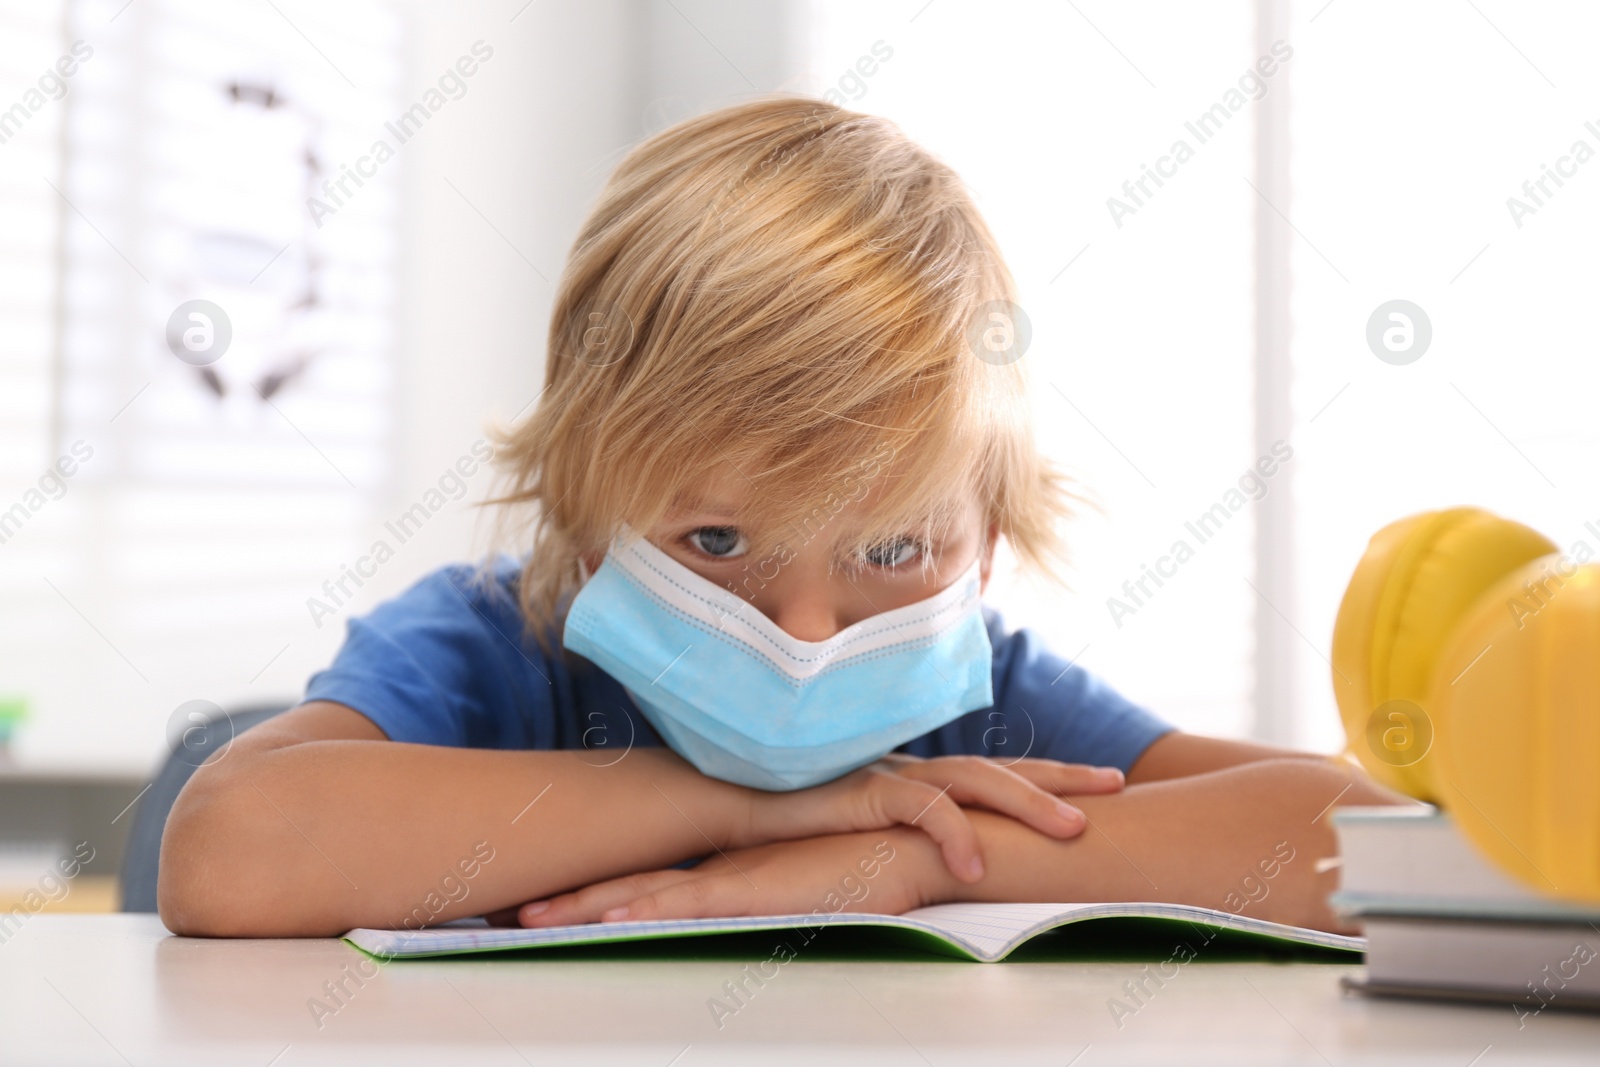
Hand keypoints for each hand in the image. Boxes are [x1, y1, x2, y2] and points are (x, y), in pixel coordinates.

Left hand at [488, 829, 950, 927]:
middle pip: (624, 884)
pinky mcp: (751, 887)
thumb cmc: (860, 867)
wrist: (905, 845)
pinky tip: (608, 915)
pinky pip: (687, 901)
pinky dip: (644, 908)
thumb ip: (760, 893)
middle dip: (565, 899)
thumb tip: (730, 910)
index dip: (589, 891)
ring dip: (584, 906)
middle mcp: (714, 867)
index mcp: (720, 869)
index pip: (642, 880)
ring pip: (640, 892)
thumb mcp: (797, 886)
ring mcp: (728, 875)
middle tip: (505, 912)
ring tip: (531, 919)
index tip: (540, 902)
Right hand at [736, 754, 1123, 882]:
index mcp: (918, 778)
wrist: (730, 808)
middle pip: (1000, 767)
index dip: (1047, 775)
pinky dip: (954, 836)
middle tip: (1114, 785)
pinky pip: (921, 811)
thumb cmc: (793, 825)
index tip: (1101, 783)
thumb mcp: (863, 833)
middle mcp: (911, 770)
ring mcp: (888, 776)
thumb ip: (905, 840)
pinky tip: (978, 869)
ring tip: (1075, 831)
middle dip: (1060, 776)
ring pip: (975, 781)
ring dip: (1029, 804)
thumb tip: (952, 868)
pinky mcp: (860, 792)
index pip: (995, 772)